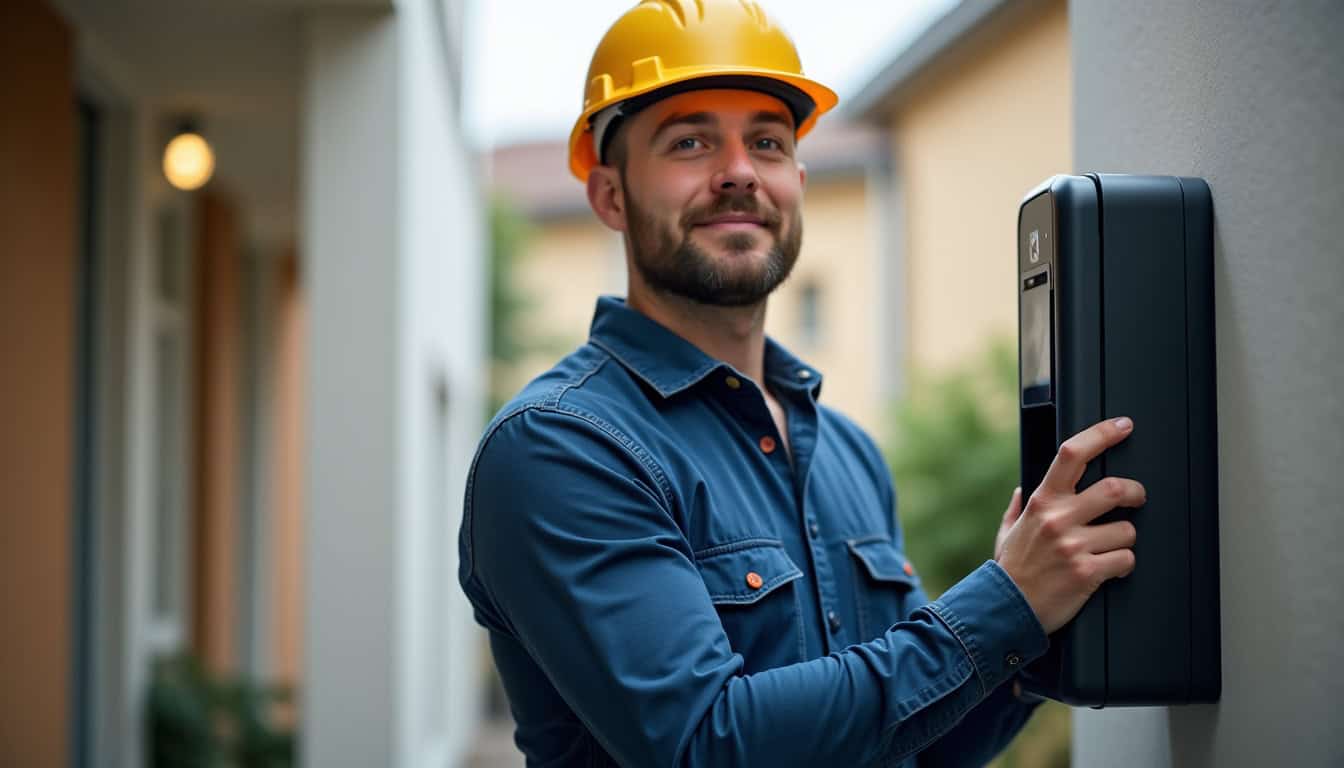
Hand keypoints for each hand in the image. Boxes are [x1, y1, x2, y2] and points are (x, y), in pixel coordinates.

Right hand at [996, 417, 1146, 633]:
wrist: (1004, 610)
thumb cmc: (1009, 571)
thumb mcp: (1007, 532)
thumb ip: (1018, 509)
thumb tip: (1022, 490)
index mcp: (1041, 501)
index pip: (1072, 454)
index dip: (1102, 434)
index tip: (1122, 426)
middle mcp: (1058, 518)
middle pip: (1115, 488)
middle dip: (1136, 493)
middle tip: (1137, 499)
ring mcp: (1073, 545)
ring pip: (1127, 530)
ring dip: (1125, 540)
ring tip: (1109, 550)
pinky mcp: (1087, 572)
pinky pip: (1126, 560)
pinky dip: (1123, 566)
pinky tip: (1108, 570)